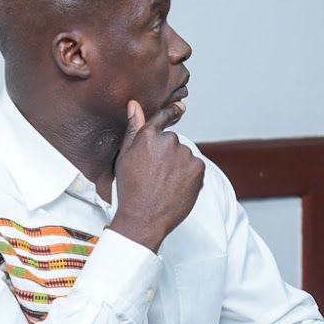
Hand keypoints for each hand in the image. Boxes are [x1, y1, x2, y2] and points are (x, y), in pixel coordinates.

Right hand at [108, 99, 204, 251]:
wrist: (144, 218)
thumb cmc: (130, 189)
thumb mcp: (124, 157)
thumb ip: (133, 128)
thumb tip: (134, 105)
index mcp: (149, 136)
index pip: (163, 116)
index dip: (172, 112)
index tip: (180, 108)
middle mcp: (169, 141)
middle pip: (173, 141)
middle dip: (167, 153)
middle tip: (155, 173)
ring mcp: (185, 155)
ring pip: (184, 155)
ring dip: (179, 165)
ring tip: (164, 183)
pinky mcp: (198, 168)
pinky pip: (195, 167)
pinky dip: (189, 175)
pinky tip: (175, 187)